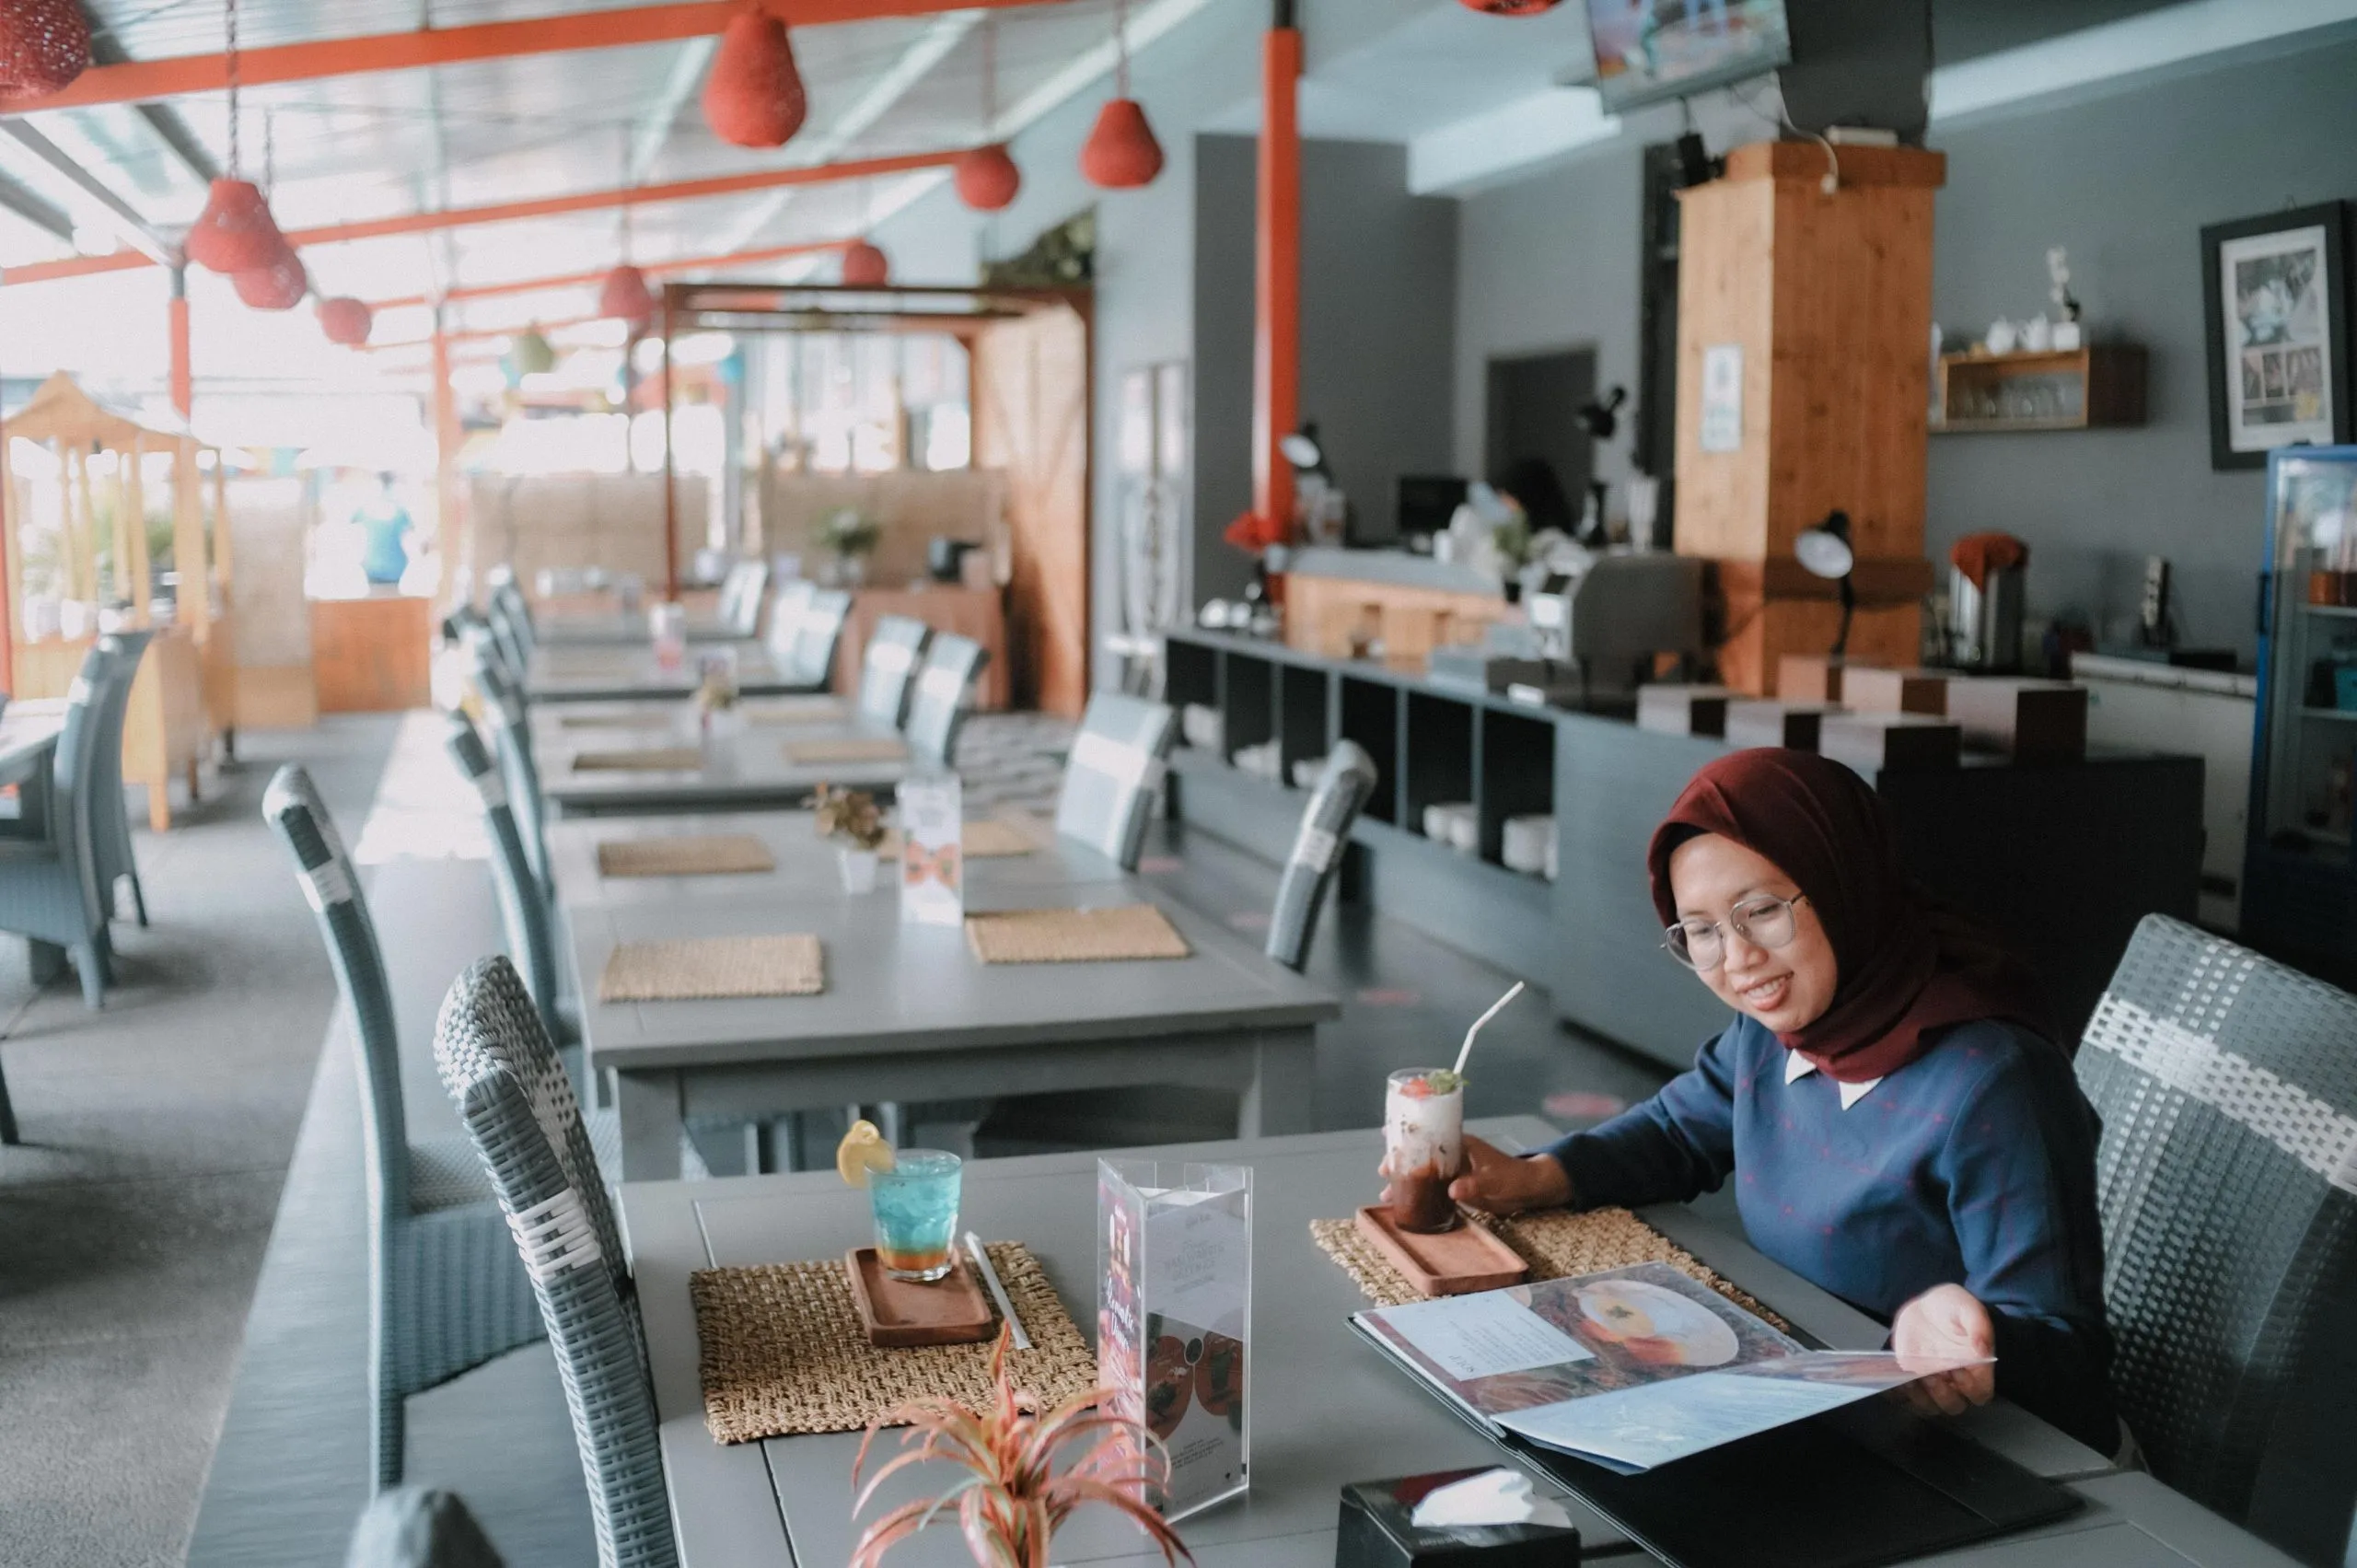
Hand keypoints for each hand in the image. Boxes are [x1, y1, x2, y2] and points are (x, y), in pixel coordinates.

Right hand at [1378, 1135, 1569, 1216]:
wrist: (1528, 1190)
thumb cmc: (1512, 1177)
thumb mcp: (1493, 1181)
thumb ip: (1472, 1185)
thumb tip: (1451, 1190)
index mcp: (1460, 1144)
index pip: (1430, 1133)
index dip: (1408, 1134)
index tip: (1388, 1134)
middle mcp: (1453, 1155)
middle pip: (1420, 1154)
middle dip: (1400, 1161)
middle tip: (1383, 1171)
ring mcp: (1453, 1171)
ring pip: (1423, 1172)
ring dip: (1406, 1181)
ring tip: (1386, 1195)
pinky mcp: (1456, 1187)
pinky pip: (1432, 1188)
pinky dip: (1418, 1194)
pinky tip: (1404, 1204)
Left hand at [1891, 1284, 1997, 1416]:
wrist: (1927, 1308)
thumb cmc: (1952, 1309)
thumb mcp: (1966, 1307)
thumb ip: (1978, 1324)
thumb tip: (1981, 1348)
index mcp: (1976, 1369)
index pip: (1980, 1394)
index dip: (1971, 1388)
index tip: (1958, 1368)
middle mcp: (1956, 1383)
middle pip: (1954, 1406)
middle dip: (1942, 1394)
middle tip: (1931, 1374)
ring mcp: (1933, 1385)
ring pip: (1930, 1407)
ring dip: (1920, 1398)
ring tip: (1911, 1379)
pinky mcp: (1912, 1382)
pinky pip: (1904, 1399)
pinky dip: (1899, 1395)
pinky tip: (1894, 1382)